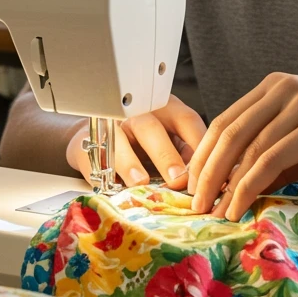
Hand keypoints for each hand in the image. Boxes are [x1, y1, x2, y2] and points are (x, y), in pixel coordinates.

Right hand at [66, 95, 206, 189]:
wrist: (97, 134)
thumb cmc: (143, 139)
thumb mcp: (171, 139)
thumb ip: (189, 154)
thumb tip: (211, 181)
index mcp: (164, 109)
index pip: (185, 120)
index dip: (197, 144)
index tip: (206, 171)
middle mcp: (137, 113)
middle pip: (151, 128)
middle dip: (166, 154)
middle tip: (178, 179)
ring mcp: (109, 126)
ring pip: (118, 140)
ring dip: (130, 162)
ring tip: (141, 181)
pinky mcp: (86, 142)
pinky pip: (93, 156)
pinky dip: (104, 173)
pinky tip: (113, 187)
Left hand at [186, 73, 297, 219]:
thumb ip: (274, 154)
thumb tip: (238, 188)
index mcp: (273, 87)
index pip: (224, 121)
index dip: (202, 155)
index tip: (189, 186)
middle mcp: (281, 89)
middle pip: (227, 133)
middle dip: (205, 172)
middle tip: (193, 204)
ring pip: (246, 147)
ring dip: (224, 184)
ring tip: (213, 212)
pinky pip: (271, 158)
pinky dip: (249, 185)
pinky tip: (240, 205)